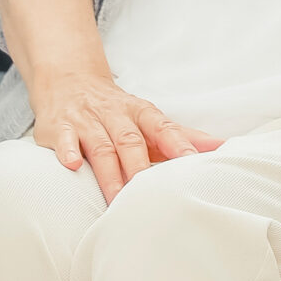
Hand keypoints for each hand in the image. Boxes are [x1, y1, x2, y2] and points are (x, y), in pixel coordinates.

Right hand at [28, 68, 219, 202]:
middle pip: (131, 141)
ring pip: (101, 146)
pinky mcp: (59, 127)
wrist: (71, 81)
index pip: (162, 127)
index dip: (177, 143)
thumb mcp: (148, 119)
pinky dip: (68, 150)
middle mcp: (115, 114)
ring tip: (117, 198)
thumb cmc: (117, 111)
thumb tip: (221, 146)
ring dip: (109, 173)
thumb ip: (181, 135)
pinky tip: (74, 165)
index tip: (192, 161)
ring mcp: (87, 120)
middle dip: (140, 168)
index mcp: (140, 113)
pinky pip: (64, 138)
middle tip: (150, 195)